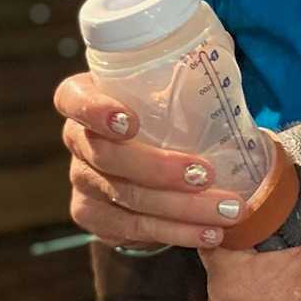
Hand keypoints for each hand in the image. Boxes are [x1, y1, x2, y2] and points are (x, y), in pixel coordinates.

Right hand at [55, 72, 253, 250]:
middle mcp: (78, 141)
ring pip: (128, 198)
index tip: (130, 121)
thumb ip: (184, 80)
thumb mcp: (167, 92)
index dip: (95, 110)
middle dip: (160, 169)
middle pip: (107, 157)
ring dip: (183, 209)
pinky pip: (134, 228)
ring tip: (228, 211)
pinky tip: (209, 234)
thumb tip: (225, 67)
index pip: (73, 99)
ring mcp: (82, 181)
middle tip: (206, 174)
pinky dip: (177, 232)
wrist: (148, 166)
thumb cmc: (165, 116)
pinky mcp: (93, 217)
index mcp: (86, 99)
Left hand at [199, 142, 300, 300]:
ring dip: (248, 260)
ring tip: (274, 235)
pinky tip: (278, 275)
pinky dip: (253, 288)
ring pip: (230, 278)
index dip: (230, 205)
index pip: (212, 226)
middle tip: (269, 204)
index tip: (251, 185)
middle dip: (243, 229)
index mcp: (229, 278)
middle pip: (221, 250)